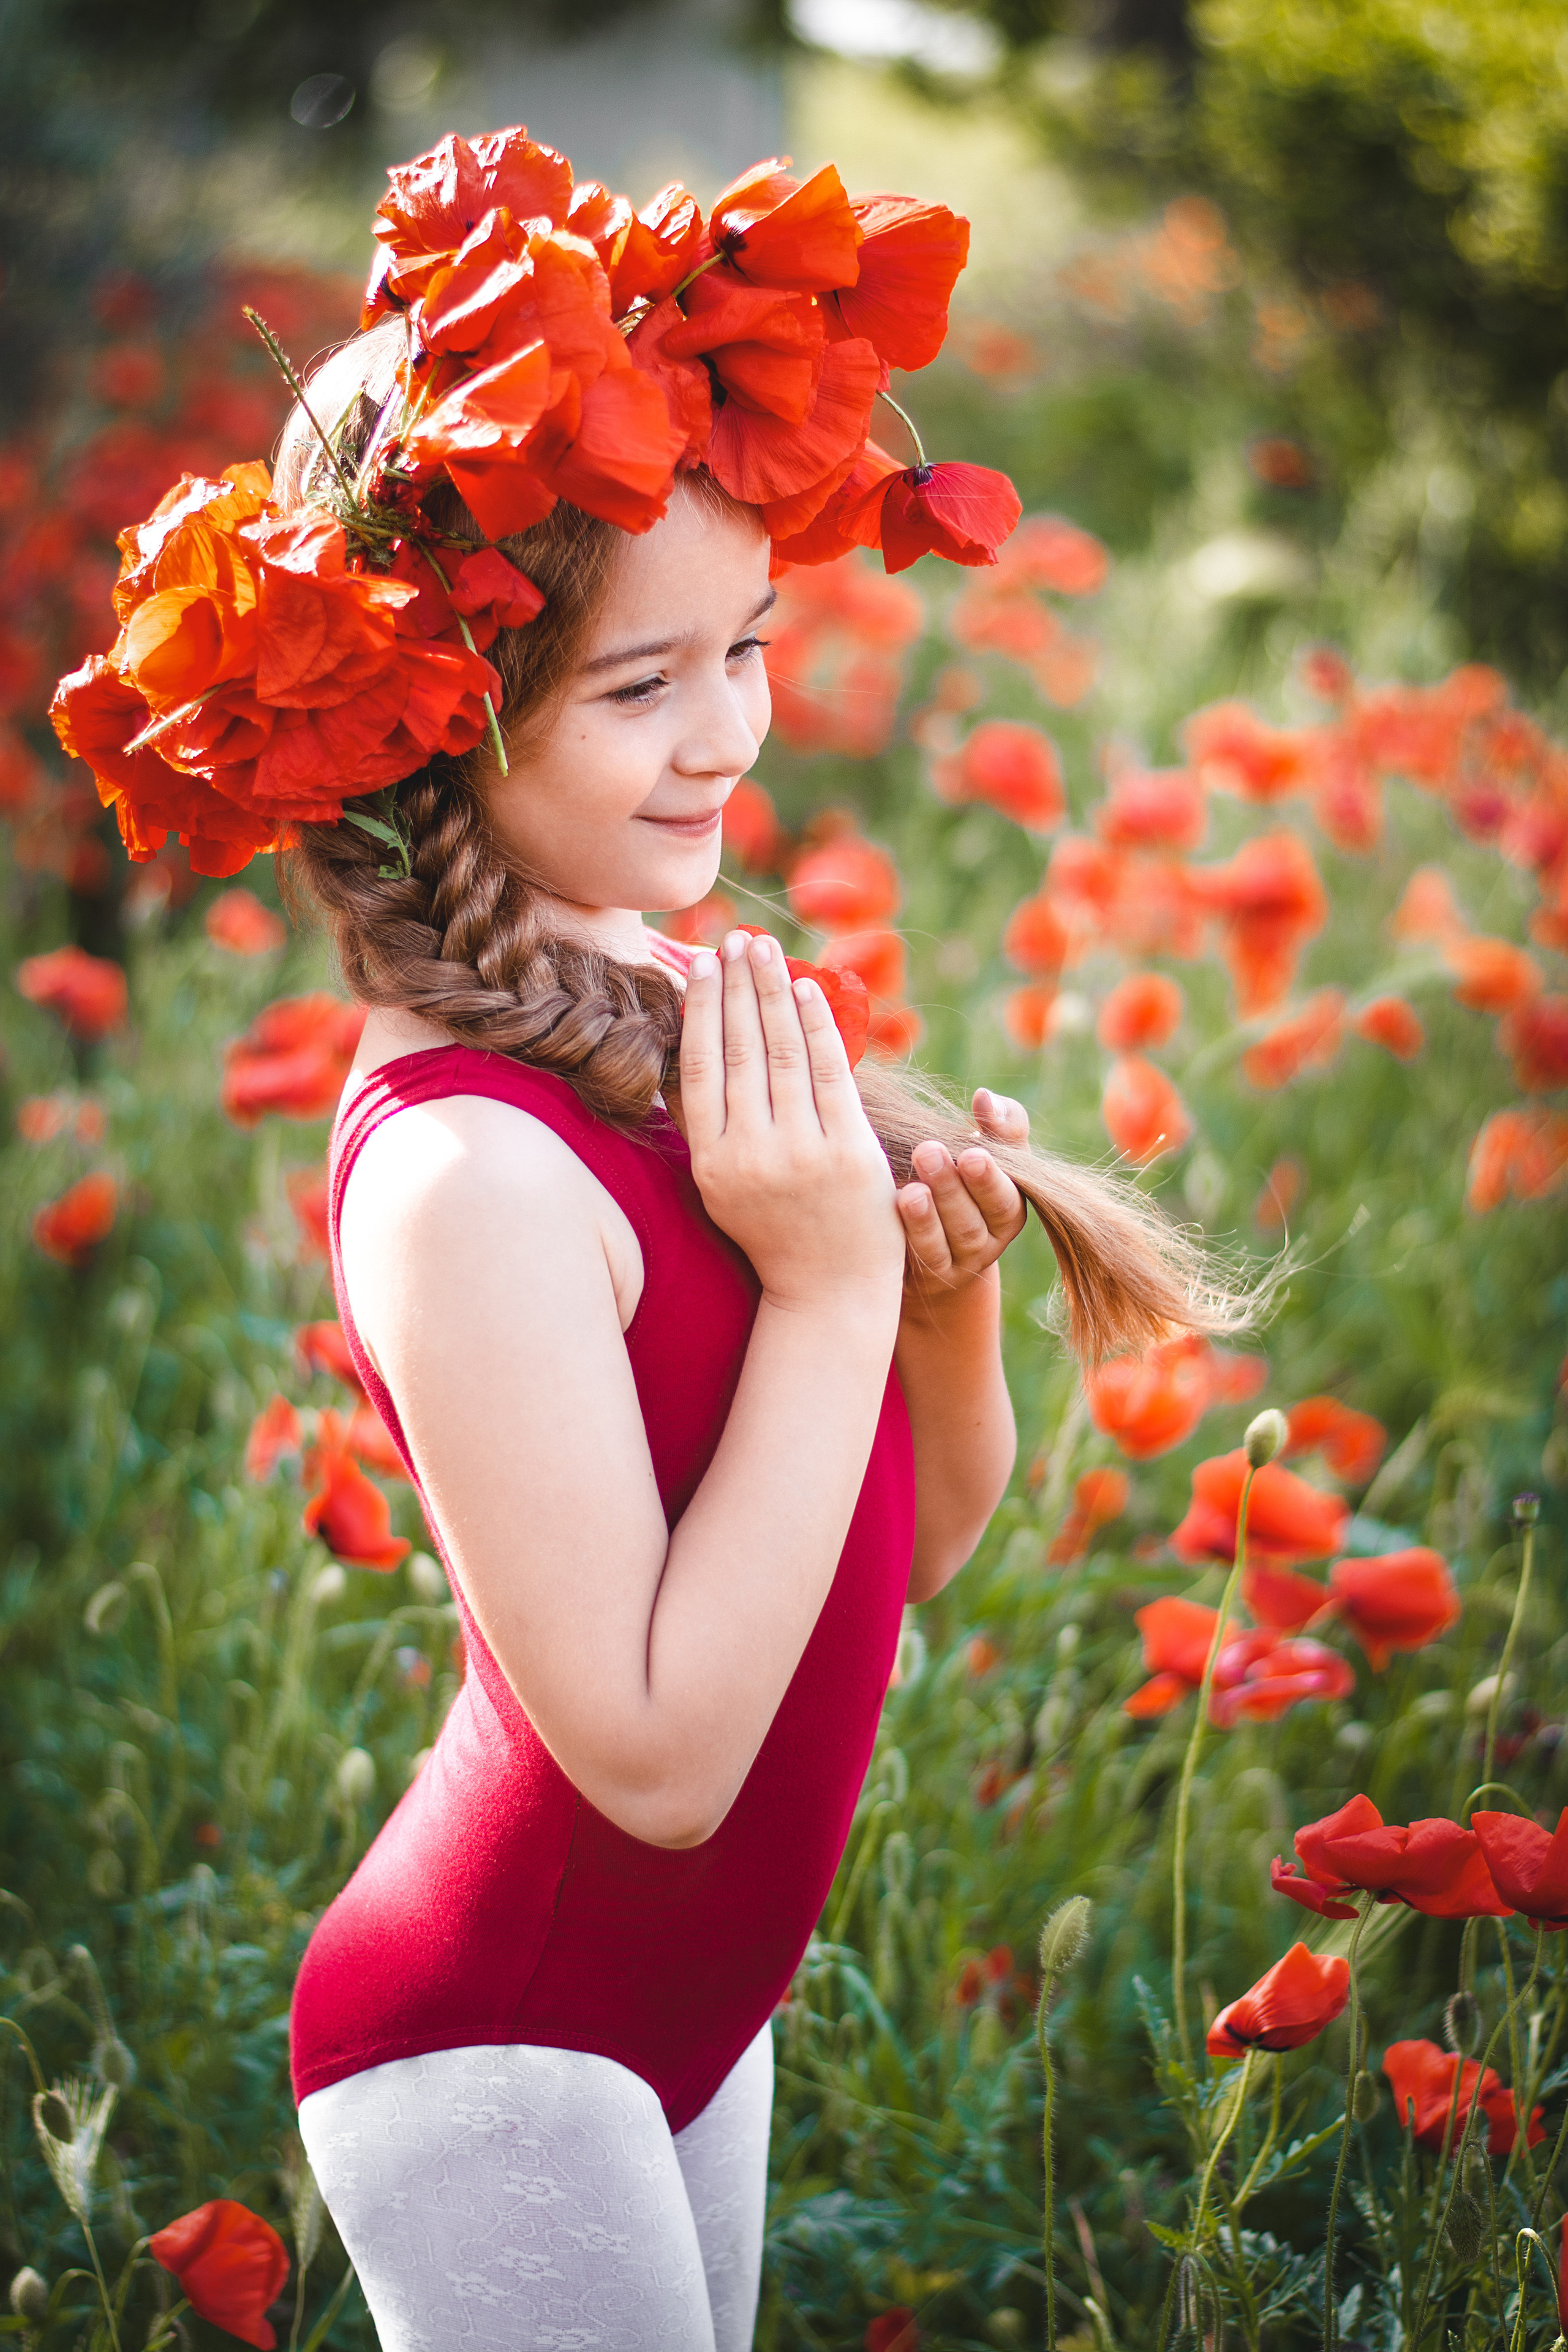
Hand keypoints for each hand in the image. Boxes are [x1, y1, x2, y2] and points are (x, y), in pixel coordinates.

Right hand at [680, 930, 903, 1313]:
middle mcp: (751, 1155)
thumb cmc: (773, 1231)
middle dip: (737, 987)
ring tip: (765, 951)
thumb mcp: (722, 1185)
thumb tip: (686, 1048)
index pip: (700, 1067)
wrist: (829, 1291)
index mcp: (712, 1162)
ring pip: (782, 1054)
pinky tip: (807, 989)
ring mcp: (802, 1153)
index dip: (701, 1010)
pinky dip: (818, 1025)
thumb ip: (706, 1124)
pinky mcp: (849, 1152)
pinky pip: (829, 1074)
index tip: (701, 964)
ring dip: (773, 993)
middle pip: (739, 1051)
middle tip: (734, 940)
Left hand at [896, 1088, 1028, 1320]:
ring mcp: (956, 1263)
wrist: (931, 1235)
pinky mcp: (925, 1276)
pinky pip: (918, 1259)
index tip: (972, 1152)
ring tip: (910, 1190)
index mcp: (1007, 1209)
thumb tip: (985, 1097)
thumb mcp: (987, 1149)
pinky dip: (907, 1237)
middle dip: (951, 1186)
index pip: (1005, 1198)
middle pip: (973, 1220)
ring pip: (946, 1242)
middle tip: (928, 1151)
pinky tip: (892, 1212)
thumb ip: (998, 1123)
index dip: (990, 1178)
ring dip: (927, 1215)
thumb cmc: (962, 1176)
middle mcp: (987, 1241)